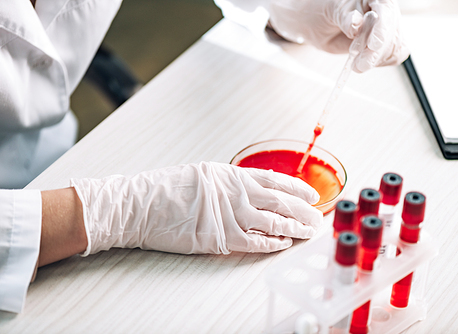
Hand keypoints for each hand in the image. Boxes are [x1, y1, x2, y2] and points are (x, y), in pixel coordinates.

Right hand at [71, 162, 321, 254]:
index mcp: (231, 175)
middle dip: (302, 210)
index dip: (296, 188)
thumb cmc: (165, 189)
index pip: (274, 180)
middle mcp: (236, 192)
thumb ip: (227, 184)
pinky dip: (272, 243)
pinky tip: (283, 243)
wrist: (140, 204)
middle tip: (317, 217)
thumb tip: (247, 191)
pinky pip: (255, 242)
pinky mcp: (221, 238)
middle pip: (280, 201)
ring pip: (273, 222)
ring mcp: (230, 215)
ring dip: (294, 227)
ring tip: (308, 232)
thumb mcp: (201, 175)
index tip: (311, 194)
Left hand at [268, 0, 408, 71]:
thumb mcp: (330, 10)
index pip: (385, 10)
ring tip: (355, 63)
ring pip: (395, 47)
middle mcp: (382, 11)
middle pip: (392, 32)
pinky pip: (393, 55)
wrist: (316, 24)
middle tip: (358, 65)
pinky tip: (362, 62)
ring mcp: (385, 28)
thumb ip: (344, 17)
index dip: (382, 28)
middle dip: (376, 52)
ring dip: (375, 60)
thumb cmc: (322, 11)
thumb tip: (355, 24)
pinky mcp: (384, 43)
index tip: (374, 45)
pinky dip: (378, 62)